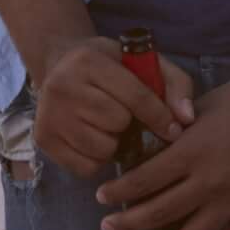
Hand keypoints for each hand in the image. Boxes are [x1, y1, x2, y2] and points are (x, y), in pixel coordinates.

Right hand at [30, 35, 195, 181]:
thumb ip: (174, 84)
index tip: (174, 130)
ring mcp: (49, 115)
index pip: (135, 96)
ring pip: (102, 149)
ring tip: (108, 127)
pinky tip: (94, 139)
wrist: (60, 64)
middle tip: (124, 116)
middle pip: (117, 124)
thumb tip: (186, 119)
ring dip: (114, 143)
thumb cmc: (110, 65)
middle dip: (129, 124)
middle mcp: (62, 87)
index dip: (160, 116)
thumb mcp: (143, 61)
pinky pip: (86, 168)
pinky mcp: (43, 140)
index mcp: (88, 62)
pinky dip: (97, 159)